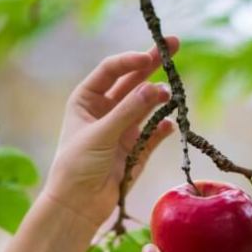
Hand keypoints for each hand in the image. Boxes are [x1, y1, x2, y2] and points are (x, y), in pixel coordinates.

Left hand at [44, 37, 179, 227]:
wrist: (78, 205)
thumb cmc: (77, 166)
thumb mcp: (101, 134)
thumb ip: (129, 111)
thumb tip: (157, 88)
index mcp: (87, 100)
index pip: (111, 71)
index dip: (130, 61)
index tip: (148, 58)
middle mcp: (106, 110)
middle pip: (132, 81)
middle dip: (152, 64)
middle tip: (174, 46)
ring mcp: (123, 129)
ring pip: (146, 105)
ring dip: (158, 98)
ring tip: (171, 95)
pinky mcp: (137, 149)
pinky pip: (154, 133)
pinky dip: (163, 128)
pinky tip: (169, 125)